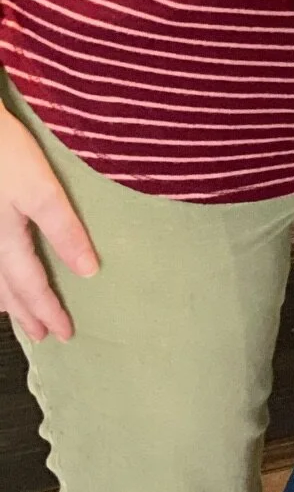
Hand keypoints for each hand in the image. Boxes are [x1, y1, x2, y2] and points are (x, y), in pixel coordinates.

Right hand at [0, 105, 97, 340]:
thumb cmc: (6, 154)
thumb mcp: (41, 190)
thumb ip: (63, 229)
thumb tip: (88, 270)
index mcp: (6, 241)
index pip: (32, 286)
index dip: (49, 310)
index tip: (65, 333)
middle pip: (7, 289)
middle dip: (26, 314)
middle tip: (42, 337)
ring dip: (5, 301)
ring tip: (16, 316)